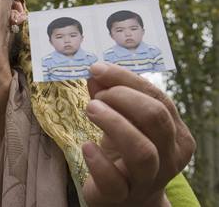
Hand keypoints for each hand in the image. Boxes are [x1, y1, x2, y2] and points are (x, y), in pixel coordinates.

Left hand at [83, 62, 194, 206]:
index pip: (157, 98)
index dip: (126, 80)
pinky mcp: (122, 196)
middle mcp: (169, 156)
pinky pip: (114, 180)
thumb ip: (109, 96)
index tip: (98, 69)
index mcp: (175, 133)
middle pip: (155, 118)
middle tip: (97, 95)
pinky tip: (87, 146)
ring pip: (141, 150)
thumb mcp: (121, 121)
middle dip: (123, 98)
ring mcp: (148, 179)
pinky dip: (98, 160)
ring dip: (113, 123)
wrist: (124, 197)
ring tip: (90, 109)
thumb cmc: (124, 152)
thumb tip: (95, 74)